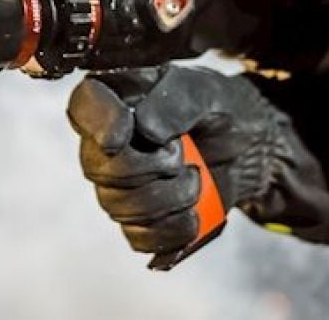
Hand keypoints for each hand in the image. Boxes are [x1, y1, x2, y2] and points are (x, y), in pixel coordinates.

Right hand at [67, 65, 328, 254]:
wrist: (244, 146)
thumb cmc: (216, 107)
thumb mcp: (204, 91)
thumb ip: (175, 102)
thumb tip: (144, 131)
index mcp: (116, 97)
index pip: (84, 106)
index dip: (98, 123)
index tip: (124, 136)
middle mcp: (104, 142)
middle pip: (99, 167)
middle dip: (149, 167)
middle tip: (184, 155)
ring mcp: (116, 185)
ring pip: (118, 206)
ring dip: (167, 198)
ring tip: (196, 180)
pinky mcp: (137, 219)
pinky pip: (139, 237)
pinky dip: (171, 230)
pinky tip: (193, 215)